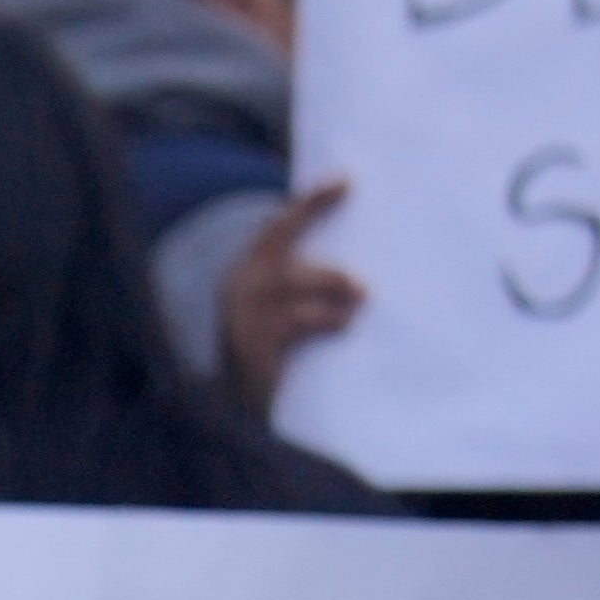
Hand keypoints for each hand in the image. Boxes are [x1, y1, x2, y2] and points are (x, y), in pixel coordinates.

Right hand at [218, 183, 364, 423]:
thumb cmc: (271, 363)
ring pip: (293, 277)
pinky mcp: (254, 343)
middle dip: (316, 219)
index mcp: (247, 272)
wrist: (236, 418)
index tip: (346, 181)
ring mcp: (242, 313)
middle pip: (279, 236)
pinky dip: (329, 318)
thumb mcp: (283, 318)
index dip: (310, 201)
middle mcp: (238, 284)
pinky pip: (298, 319)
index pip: (278, 224)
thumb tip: (360, 273)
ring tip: (363, 294)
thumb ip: (306, 290)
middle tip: (359, 213)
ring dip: (334, 282)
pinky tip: (346, 325)